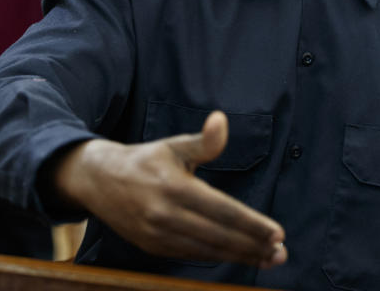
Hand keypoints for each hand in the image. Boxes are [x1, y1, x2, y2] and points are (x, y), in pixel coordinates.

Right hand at [53, 111, 286, 267]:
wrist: (98, 181)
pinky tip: (238, 256)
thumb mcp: (174, 145)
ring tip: (268, 259)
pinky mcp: (152, 248)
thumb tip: (221, 120)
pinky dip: (217, 258)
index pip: (222, 211)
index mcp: (174, 188)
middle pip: (219, 236)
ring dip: (240, 257)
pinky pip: (191, 255)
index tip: (277, 233)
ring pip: (207, 251)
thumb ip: (204, 141)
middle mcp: (165, 215)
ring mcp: (157, 235)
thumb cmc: (146, 160)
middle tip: (280, 253)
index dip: (252, 224)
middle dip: (253, 246)